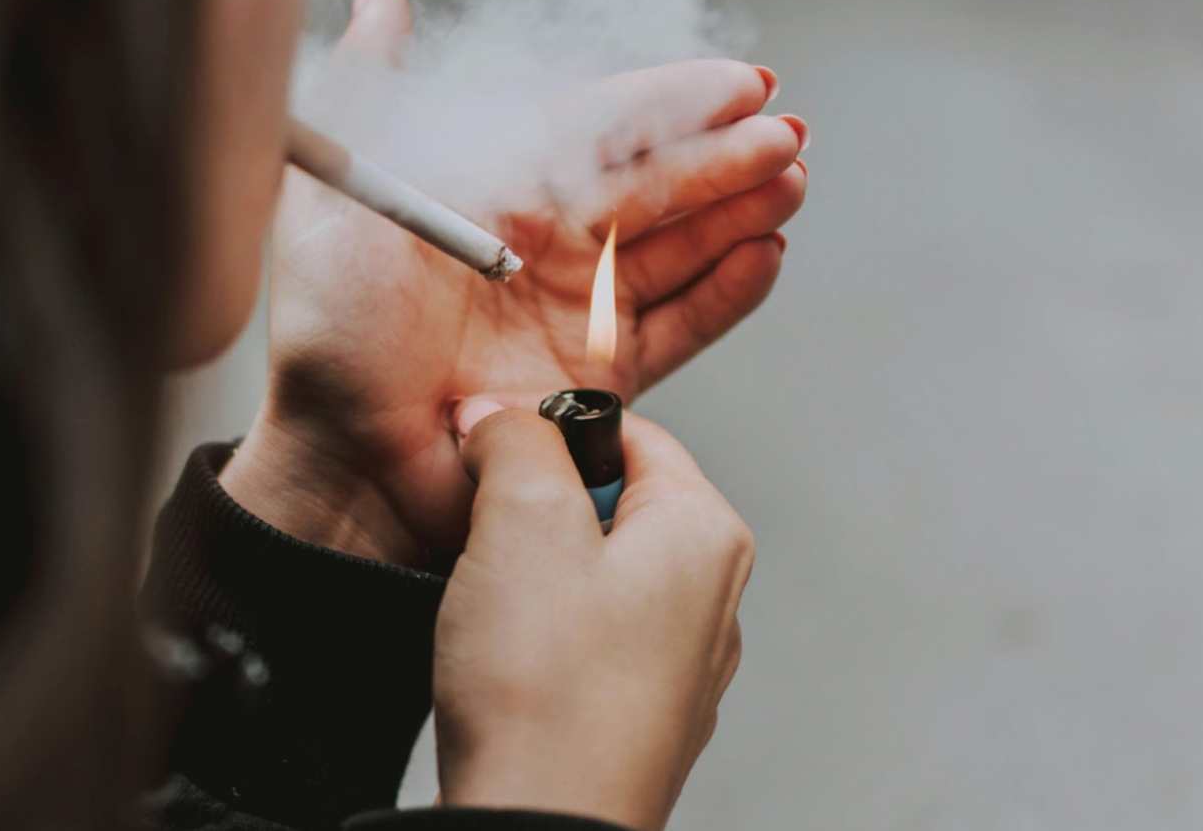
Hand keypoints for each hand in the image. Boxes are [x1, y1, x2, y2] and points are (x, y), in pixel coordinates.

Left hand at [222, 0, 805, 563]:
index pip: (597, 127)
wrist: (345, 456)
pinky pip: (678, 326)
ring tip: (789, 182)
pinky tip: (765, 254)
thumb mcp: (343, 187)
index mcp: (491, 188)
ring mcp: (573, 310)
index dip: (668, 102)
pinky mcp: (598, 378)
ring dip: (737, 213)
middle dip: (722, 155)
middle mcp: (540, 244)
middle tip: (783, 133)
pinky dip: (726, 294)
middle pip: (651, 186)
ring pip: (676, 249)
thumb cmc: (329, 329)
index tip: (735, 82)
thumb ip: (371, 83)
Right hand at [433, 405, 752, 830]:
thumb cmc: (547, 692)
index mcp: (705, 534)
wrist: (540, 827)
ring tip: (497, 612)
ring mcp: (680, 662)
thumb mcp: (521, 520)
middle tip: (490, 541)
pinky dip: (539, 636)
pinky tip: (508, 664)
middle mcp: (712, 597)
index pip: (630, 433)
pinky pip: (584, 639)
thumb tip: (502, 413)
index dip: (548, 433)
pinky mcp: (640, 712)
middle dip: (535, 508)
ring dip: (530, 575)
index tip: (495, 457)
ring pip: (590, 571)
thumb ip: (516, 439)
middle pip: (609, 501)